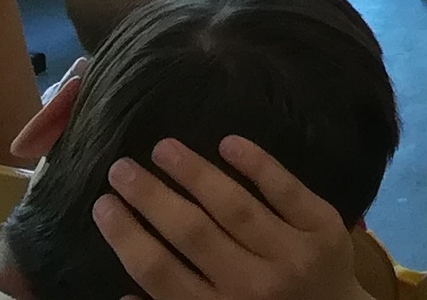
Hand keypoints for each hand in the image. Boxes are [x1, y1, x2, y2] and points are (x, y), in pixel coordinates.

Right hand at [94, 135, 366, 299]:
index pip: (160, 273)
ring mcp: (291, 254)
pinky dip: (257, 164)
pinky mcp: (324, 228)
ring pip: (235, 206)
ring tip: (163, 148)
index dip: (127, 236)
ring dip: (195, 173)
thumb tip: (122, 295)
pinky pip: (286, 189)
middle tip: (121, 168)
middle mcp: (251, 285)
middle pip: (192, 232)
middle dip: (151, 197)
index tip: (102, 204)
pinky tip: (227, 142)